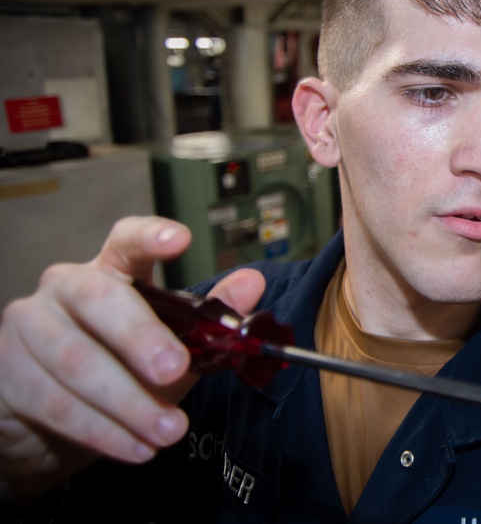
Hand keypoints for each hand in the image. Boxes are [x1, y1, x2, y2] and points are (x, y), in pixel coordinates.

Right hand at [0, 216, 264, 500]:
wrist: (48, 418)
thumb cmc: (120, 368)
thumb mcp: (173, 343)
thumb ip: (212, 315)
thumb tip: (252, 284)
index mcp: (110, 270)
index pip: (127, 241)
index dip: (151, 237)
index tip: (181, 240)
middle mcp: (65, 288)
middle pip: (98, 299)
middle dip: (140, 337)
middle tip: (175, 372)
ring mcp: (30, 326)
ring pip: (77, 362)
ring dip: (128, 403)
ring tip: (168, 431)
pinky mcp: (8, 373)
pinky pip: (56, 404)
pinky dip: (103, 431)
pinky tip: (136, 447)